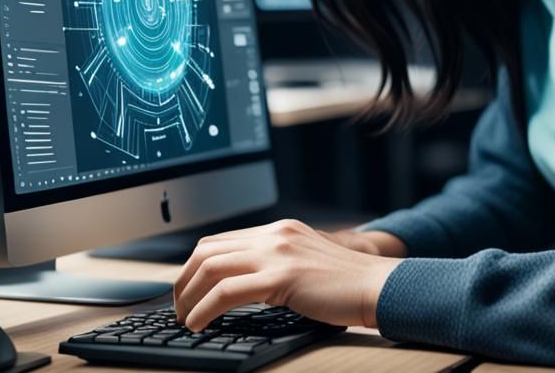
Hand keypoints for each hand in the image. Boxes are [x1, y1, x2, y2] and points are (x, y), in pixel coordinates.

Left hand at [173, 218, 403, 331]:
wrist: (376, 284)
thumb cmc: (345, 285)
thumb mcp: (306, 263)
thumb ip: (278, 265)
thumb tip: (241, 287)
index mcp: (280, 230)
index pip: (221, 241)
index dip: (195, 268)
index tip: (187, 292)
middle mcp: (275, 234)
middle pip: (208, 250)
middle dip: (183, 281)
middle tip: (178, 309)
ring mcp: (279, 252)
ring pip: (211, 266)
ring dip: (188, 296)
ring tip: (185, 320)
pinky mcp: (283, 276)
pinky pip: (227, 290)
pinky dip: (204, 309)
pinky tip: (199, 324)